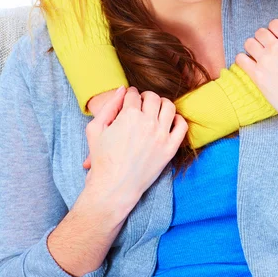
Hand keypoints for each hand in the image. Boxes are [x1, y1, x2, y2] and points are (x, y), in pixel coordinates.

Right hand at [83, 86, 187, 210]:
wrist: (114, 187)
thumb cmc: (102, 158)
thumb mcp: (95, 128)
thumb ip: (109, 105)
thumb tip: (122, 89)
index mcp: (129, 116)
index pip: (133, 94)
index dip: (129, 94)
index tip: (129, 100)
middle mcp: (148, 123)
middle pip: (153, 97)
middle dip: (145, 97)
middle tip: (141, 104)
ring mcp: (162, 136)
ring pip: (169, 107)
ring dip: (161, 104)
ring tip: (154, 111)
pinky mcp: (170, 148)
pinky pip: (182, 126)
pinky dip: (177, 119)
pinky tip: (168, 122)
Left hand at [235, 6, 277, 135]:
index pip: (274, 24)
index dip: (275, 31)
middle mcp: (277, 47)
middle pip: (260, 32)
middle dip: (264, 38)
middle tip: (269, 50)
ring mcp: (265, 61)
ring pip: (249, 42)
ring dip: (253, 47)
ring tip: (260, 56)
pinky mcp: (256, 76)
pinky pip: (240, 59)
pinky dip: (243, 59)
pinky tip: (251, 65)